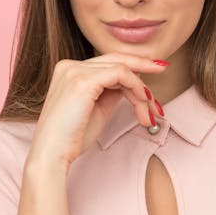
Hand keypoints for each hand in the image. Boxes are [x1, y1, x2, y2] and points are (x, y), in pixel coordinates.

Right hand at [29, 53, 168, 168]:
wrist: (52, 154)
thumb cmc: (71, 138)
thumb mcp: (96, 109)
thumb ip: (110, 93)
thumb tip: (131, 86)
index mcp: (69, 71)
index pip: (107, 64)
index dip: (132, 69)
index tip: (148, 78)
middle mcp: (70, 66)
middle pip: (116, 60)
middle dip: (142, 65)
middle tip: (163, 70)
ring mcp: (75, 71)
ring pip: (122, 68)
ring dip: (141, 89)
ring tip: (148, 111)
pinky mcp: (83, 81)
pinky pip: (120, 74)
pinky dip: (136, 87)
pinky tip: (142, 102)